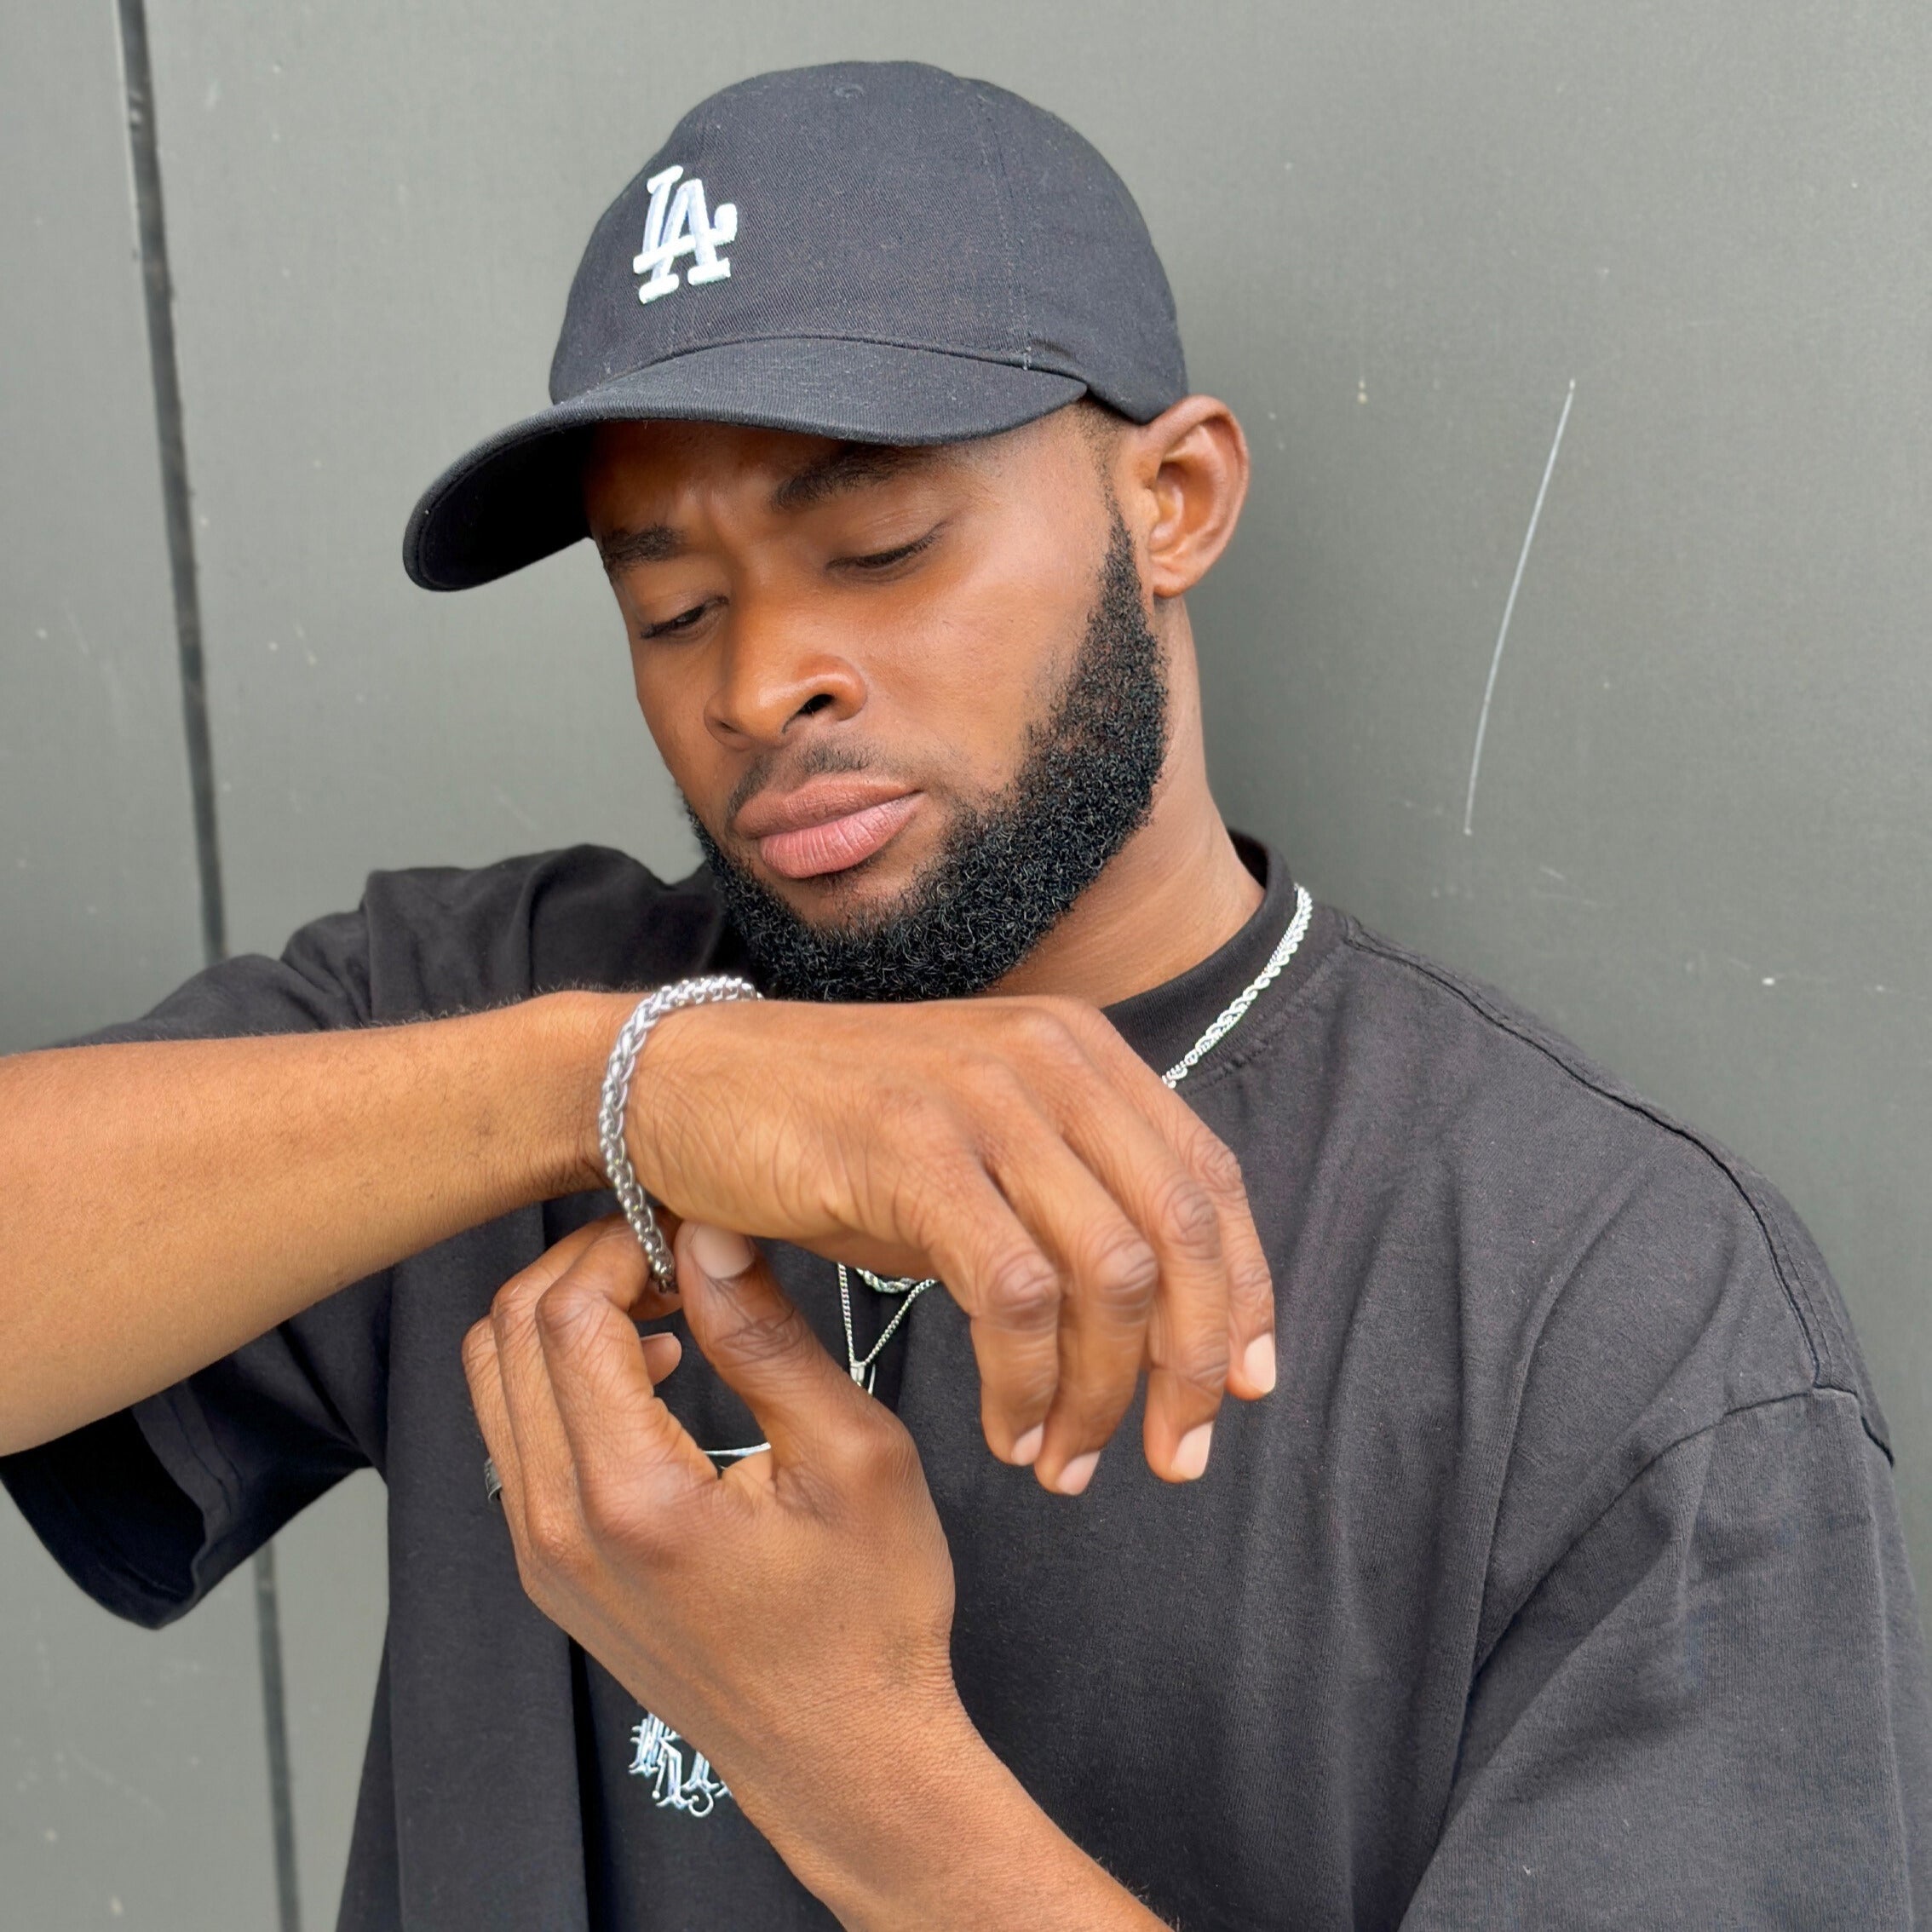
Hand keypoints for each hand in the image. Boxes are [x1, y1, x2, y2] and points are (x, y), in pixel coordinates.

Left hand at [462, 1216, 1165, 1927]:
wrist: (843, 1758)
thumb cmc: (869, 1618)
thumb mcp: (855, 1457)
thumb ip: (769, 1338)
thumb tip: (709, 1235)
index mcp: (632, 1498)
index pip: (568, 1314)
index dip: (622, 1243)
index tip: (691, 1227)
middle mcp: (558, 1529)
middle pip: (507, 1333)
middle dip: (584, 1264)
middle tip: (674, 1251)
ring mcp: (541, 1555)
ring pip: (493, 1380)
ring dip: (565, 1316)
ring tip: (668, 1305)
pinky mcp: (548, 1569)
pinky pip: (514, 1435)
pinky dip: (560, 1375)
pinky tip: (654, 1373)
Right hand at [622, 995, 1275, 1492]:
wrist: (678, 1084)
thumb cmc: (825, 1136)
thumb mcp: (971, 1154)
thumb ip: (1060, 1204)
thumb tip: (1155, 1312)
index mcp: (1078, 1053)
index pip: (1209, 1180)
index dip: (1245, 1292)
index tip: (1245, 1386)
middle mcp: (1047, 1059)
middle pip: (1182, 1231)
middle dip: (1195, 1364)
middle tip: (1175, 1457)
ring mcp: (981, 1098)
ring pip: (1109, 1271)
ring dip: (1103, 1392)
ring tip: (1065, 1464)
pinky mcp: (913, 1151)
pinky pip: (1015, 1290)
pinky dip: (1026, 1381)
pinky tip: (1006, 1430)